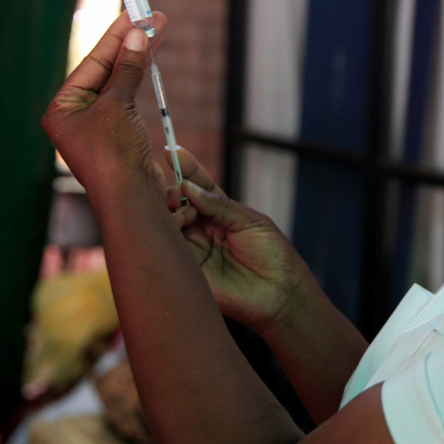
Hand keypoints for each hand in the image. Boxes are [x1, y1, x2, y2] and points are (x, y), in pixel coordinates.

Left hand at [42, 12, 168, 194]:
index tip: (135, 15)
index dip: (115, 37)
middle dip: (129, 44)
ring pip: (120, 82)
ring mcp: (99, 125)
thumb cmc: (113, 154)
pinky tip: (150, 59)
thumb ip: (126, 69)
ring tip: (157, 31)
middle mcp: (76, 115)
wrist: (131, 197)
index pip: (92, 63)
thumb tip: (135, 36)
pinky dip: (140, 78)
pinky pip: (129, 98)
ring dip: (138, 57)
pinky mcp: (120, 135)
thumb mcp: (117, 105)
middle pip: (105, 70)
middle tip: (152, 19)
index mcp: (62, 108)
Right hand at [166, 148, 306, 334]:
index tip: (173, 150)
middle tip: (176, 191)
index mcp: (221, 212)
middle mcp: (203, 227)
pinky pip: (168, 248)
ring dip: (168, 210)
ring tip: (176, 209)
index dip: (185, 168)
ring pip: (168, 222)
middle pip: (177, 201)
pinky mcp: (187, 268)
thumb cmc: (273, 255)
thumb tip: (189, 188)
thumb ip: (220, 205)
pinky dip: (164, 233)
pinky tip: (168, 223)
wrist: (279, 293)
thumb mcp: (251, 221)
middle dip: (172, 190)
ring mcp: (193, 247)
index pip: (198, 185)